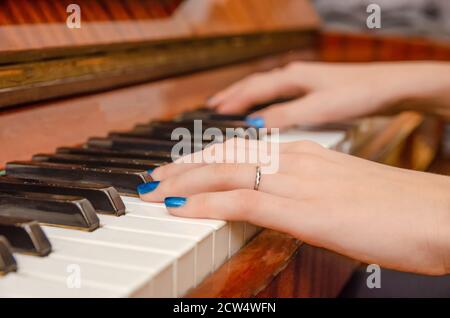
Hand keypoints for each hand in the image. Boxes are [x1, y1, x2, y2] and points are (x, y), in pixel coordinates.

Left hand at [139, 140, 449, 274]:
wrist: (436, 215)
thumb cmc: (394, 208)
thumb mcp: (340, 191)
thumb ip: (306, 191)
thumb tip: (279, 205)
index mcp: (305, 154)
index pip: (241, 148)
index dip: (205, 157)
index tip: (181, 167)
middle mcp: (296, 161)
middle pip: (225, 155)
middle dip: (184, 166)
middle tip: (155, 176)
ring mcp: (298, 183)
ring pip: (225, 173)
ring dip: (184, 182)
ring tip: (155, 191)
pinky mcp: (303, 211)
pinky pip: (241, 201)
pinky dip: (205, 204)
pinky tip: (180, 210)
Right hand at [206, 62, 449, 127]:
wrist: (392, 86)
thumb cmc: (359, 93)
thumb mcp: (319, 107)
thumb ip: (285, 114)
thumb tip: (254, 123)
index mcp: (292, 77)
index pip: (250, 89)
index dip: (230, 102)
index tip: (212, 113)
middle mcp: (294, 75)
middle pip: (253, 85)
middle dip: (231, 97)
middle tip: (214, 105)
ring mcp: (304, 81)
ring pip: (265, 89)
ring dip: (246, 98)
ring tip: (231, 109)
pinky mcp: (313, 90)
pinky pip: (279, 95)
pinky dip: (264, 103)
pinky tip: (266, 112)